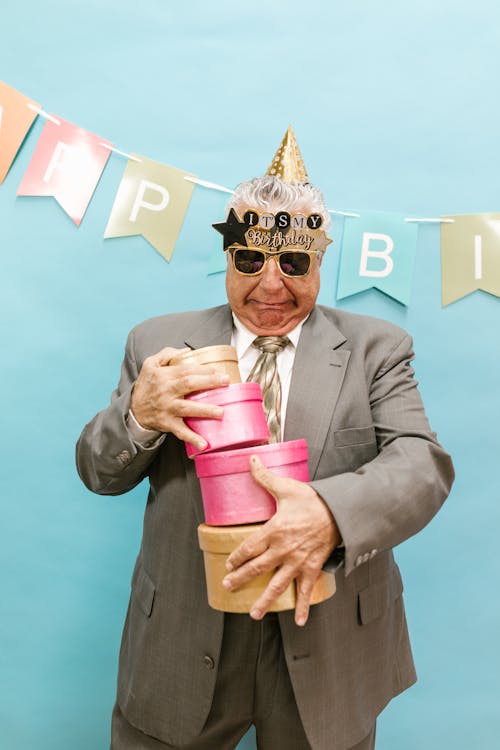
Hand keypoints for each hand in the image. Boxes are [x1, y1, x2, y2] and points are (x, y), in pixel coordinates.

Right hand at [130, 347, 229, 450]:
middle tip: (225, 381)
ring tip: (221, 411)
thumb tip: (186, 350)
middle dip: (208, 382)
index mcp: (164, 376)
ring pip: (186, 408)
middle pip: (188, 384)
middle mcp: (166, 392)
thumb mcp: (150, 364)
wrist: (133, 410)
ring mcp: (167, 408)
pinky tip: (204, 444)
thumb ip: (167, 354)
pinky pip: (180, 432)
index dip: (202, 370)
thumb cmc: (146, 386)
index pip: (185, 370)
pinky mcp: (167, 423)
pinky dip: (192, 438)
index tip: (218, 371)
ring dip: (204, 410)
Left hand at [222, 455, 340, 625]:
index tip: (228, 564)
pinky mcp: (312, 567)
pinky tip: (300, 621)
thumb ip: (264, 477)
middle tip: (228, 587)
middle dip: (241, 579)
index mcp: (274, 530)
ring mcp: (298, 561)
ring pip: (277, 585)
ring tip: (253, 614)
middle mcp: (283, 549)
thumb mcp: (286, 487)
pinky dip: (304, 607)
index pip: (248, 548)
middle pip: (257, 568)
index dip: (236, 557)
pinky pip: (307, 590)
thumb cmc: (312, 500)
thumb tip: (250, 460)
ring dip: (265, 601)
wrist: (339, 512)